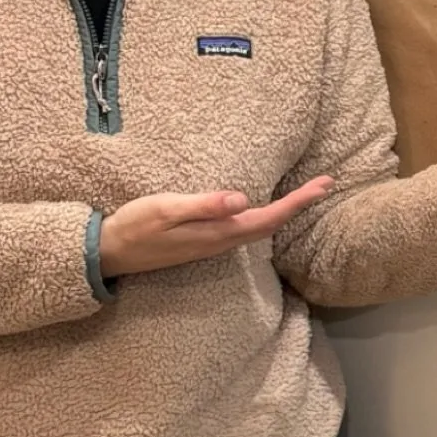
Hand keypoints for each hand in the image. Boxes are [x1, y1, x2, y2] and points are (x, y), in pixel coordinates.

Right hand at [97, 177, 334, 277]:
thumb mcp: (166, 209)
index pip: (268, 217)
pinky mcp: (205, 240)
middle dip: (300, 204)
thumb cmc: (135, 226)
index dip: (298, 202)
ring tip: (306, 193)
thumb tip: (242, 200)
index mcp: (218, 234)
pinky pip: (245, 229)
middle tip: (325, 183)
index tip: (323, 186)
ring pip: (260, 228)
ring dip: (286, 210)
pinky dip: (266, 215)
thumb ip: (204, 206)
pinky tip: (268, 208)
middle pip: (270, 223)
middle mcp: (222, 242)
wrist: (110, 252)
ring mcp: (214, 243)